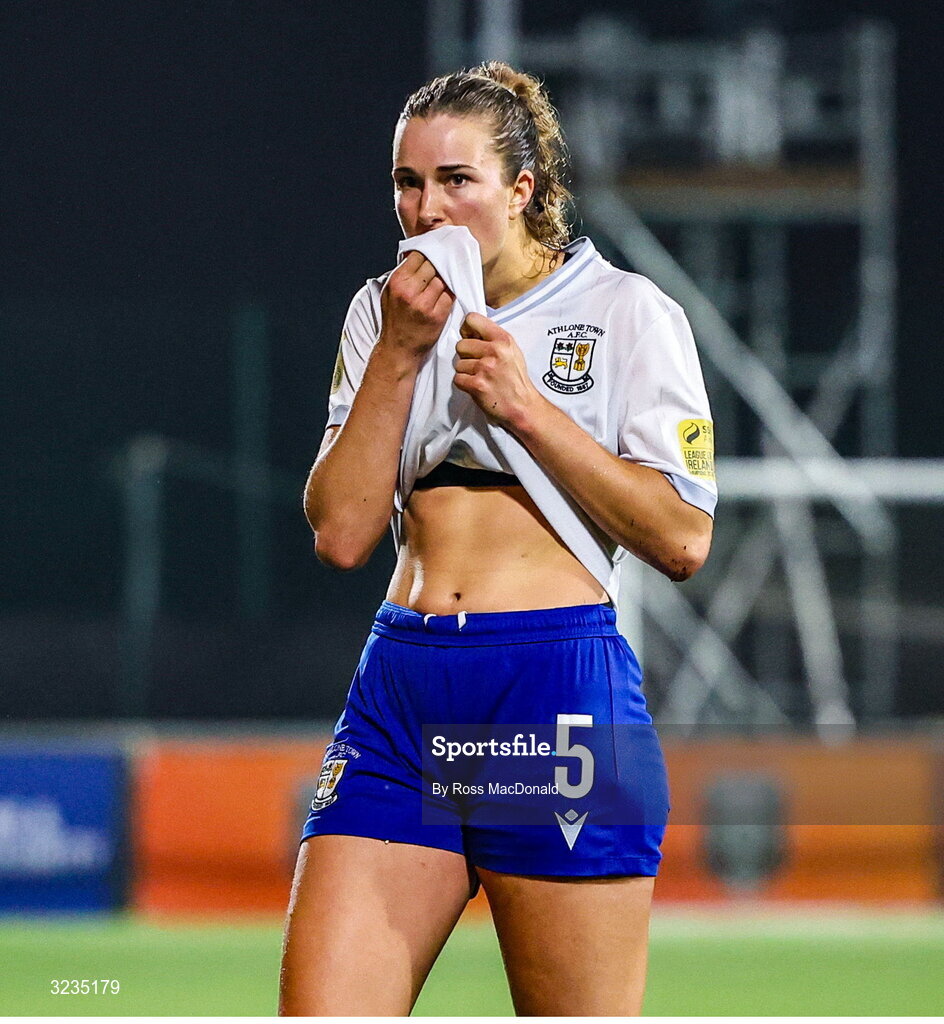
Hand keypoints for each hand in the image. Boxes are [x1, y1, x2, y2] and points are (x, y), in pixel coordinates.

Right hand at [378, 251, 454, 358]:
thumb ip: (403, 274)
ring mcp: (425, 304)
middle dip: (440, 265)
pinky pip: (450, 295)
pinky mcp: (438, 315)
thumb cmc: (394, 320)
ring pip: (444, 279)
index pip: (419, 255)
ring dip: (447, 279)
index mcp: (398, 282)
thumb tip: (418, 255)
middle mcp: (410, 291)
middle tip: (445, 265)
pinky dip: (451, 293)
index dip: (429, 253)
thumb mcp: (390, 293)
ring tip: (446, 280)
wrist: (398, 349)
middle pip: (434, 265)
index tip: (435, 253)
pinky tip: (448, 293)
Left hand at [453, 313, 540, 428]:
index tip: (471, 339)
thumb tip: (469, 331)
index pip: (472, 319)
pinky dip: (465, 384)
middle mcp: (494, 351)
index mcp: (503, 339)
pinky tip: (478, 387)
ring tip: (482, 378)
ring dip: (466, 372)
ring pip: (458, 364)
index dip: (467, 330)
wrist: (523, 406)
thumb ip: (492, 339)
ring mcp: (485, 368)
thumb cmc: (515, 379)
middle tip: (479, 366)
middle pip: (460, 345)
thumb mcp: (511, 351)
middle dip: (466, 356)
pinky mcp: (477, 385)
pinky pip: (458, 379)